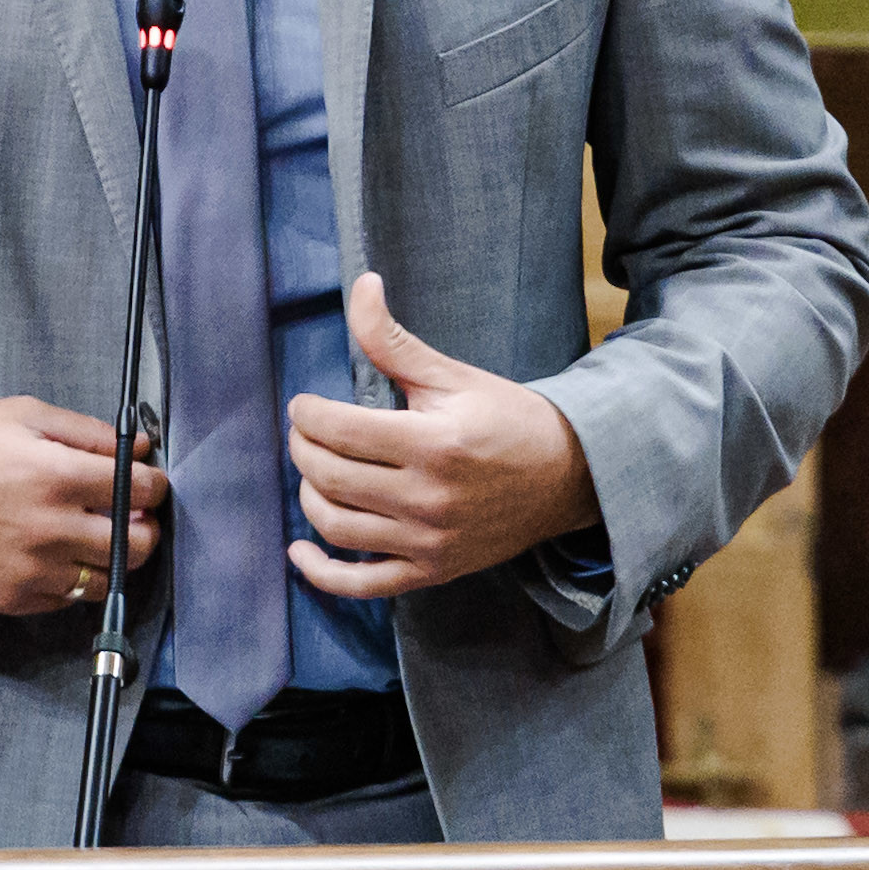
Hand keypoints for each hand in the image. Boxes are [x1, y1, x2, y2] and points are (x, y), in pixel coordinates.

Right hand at [0, 397, 161, 617]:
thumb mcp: (23, 415)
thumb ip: (88, 433)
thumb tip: (138, 451)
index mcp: (54, 476)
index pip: (141, 491)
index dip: (153, 484)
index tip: (148, 482)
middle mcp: (48, 529)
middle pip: (136, 544)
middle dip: (144, 525)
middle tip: (131, 512)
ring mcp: (30, 571)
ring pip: (107, 578)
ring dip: (111, 555)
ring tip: (92, 532)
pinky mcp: (12, 599)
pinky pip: (68, 599)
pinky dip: (73, 578)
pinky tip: (56, 552)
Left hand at [284, 273, 598, 598]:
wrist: (569, 476)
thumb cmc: (508, 419)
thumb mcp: (452, 375)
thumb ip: (393, 340)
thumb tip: (361, 285)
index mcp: (432, 444)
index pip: (337, 430)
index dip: (305, 414)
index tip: (304, 404)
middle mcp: (428, 499)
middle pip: (329, 478)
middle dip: (302, 449)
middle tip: (305, 431)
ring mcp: (429, 542)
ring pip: (337, 528)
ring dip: (309, 497)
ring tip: (315, 470)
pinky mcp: (433, 571)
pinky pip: (364, 584)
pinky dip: (323, 574)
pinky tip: (300, 552)